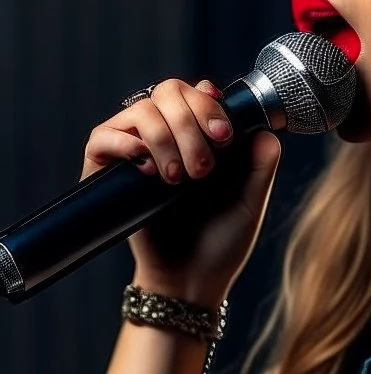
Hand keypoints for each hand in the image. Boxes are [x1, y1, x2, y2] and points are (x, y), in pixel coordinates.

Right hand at [81, 78, 281, 303]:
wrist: (190, 282)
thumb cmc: (221, 243)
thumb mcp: (250, 202)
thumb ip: (260, 164)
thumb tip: (266, 128)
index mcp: (200, 136)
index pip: (196, 93)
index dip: (208, 104)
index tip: (223, 136)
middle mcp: (166, 136)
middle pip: (167, 91)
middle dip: (188, 121)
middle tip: (204, 167)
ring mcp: (135, 152)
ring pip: (140, 110)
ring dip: (163, 138)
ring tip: (178, 179)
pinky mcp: (106, 172)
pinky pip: (102, 136)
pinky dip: (123, 143)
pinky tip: (146, 167)